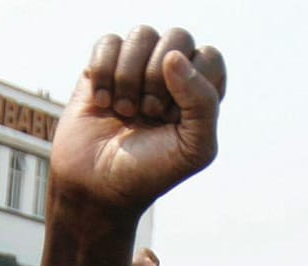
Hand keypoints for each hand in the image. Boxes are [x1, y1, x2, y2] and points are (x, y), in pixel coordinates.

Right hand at [51, 28, 226, 219]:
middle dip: (159, 79)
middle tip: (148, 114)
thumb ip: (203, 103)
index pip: (209, 58)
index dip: (191, 85)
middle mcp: (171, 73)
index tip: (174, 120)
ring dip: (130, 77)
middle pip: (177, 38)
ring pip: (142, 34)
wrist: (98, 188)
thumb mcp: (194, 148)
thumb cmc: (150, 171)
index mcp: (200, 91)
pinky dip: (104, 73)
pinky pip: (109, 42)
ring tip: (124, 112)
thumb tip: (173, 57)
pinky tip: (102, 103)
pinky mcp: (103, 67)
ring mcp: (136, 67)